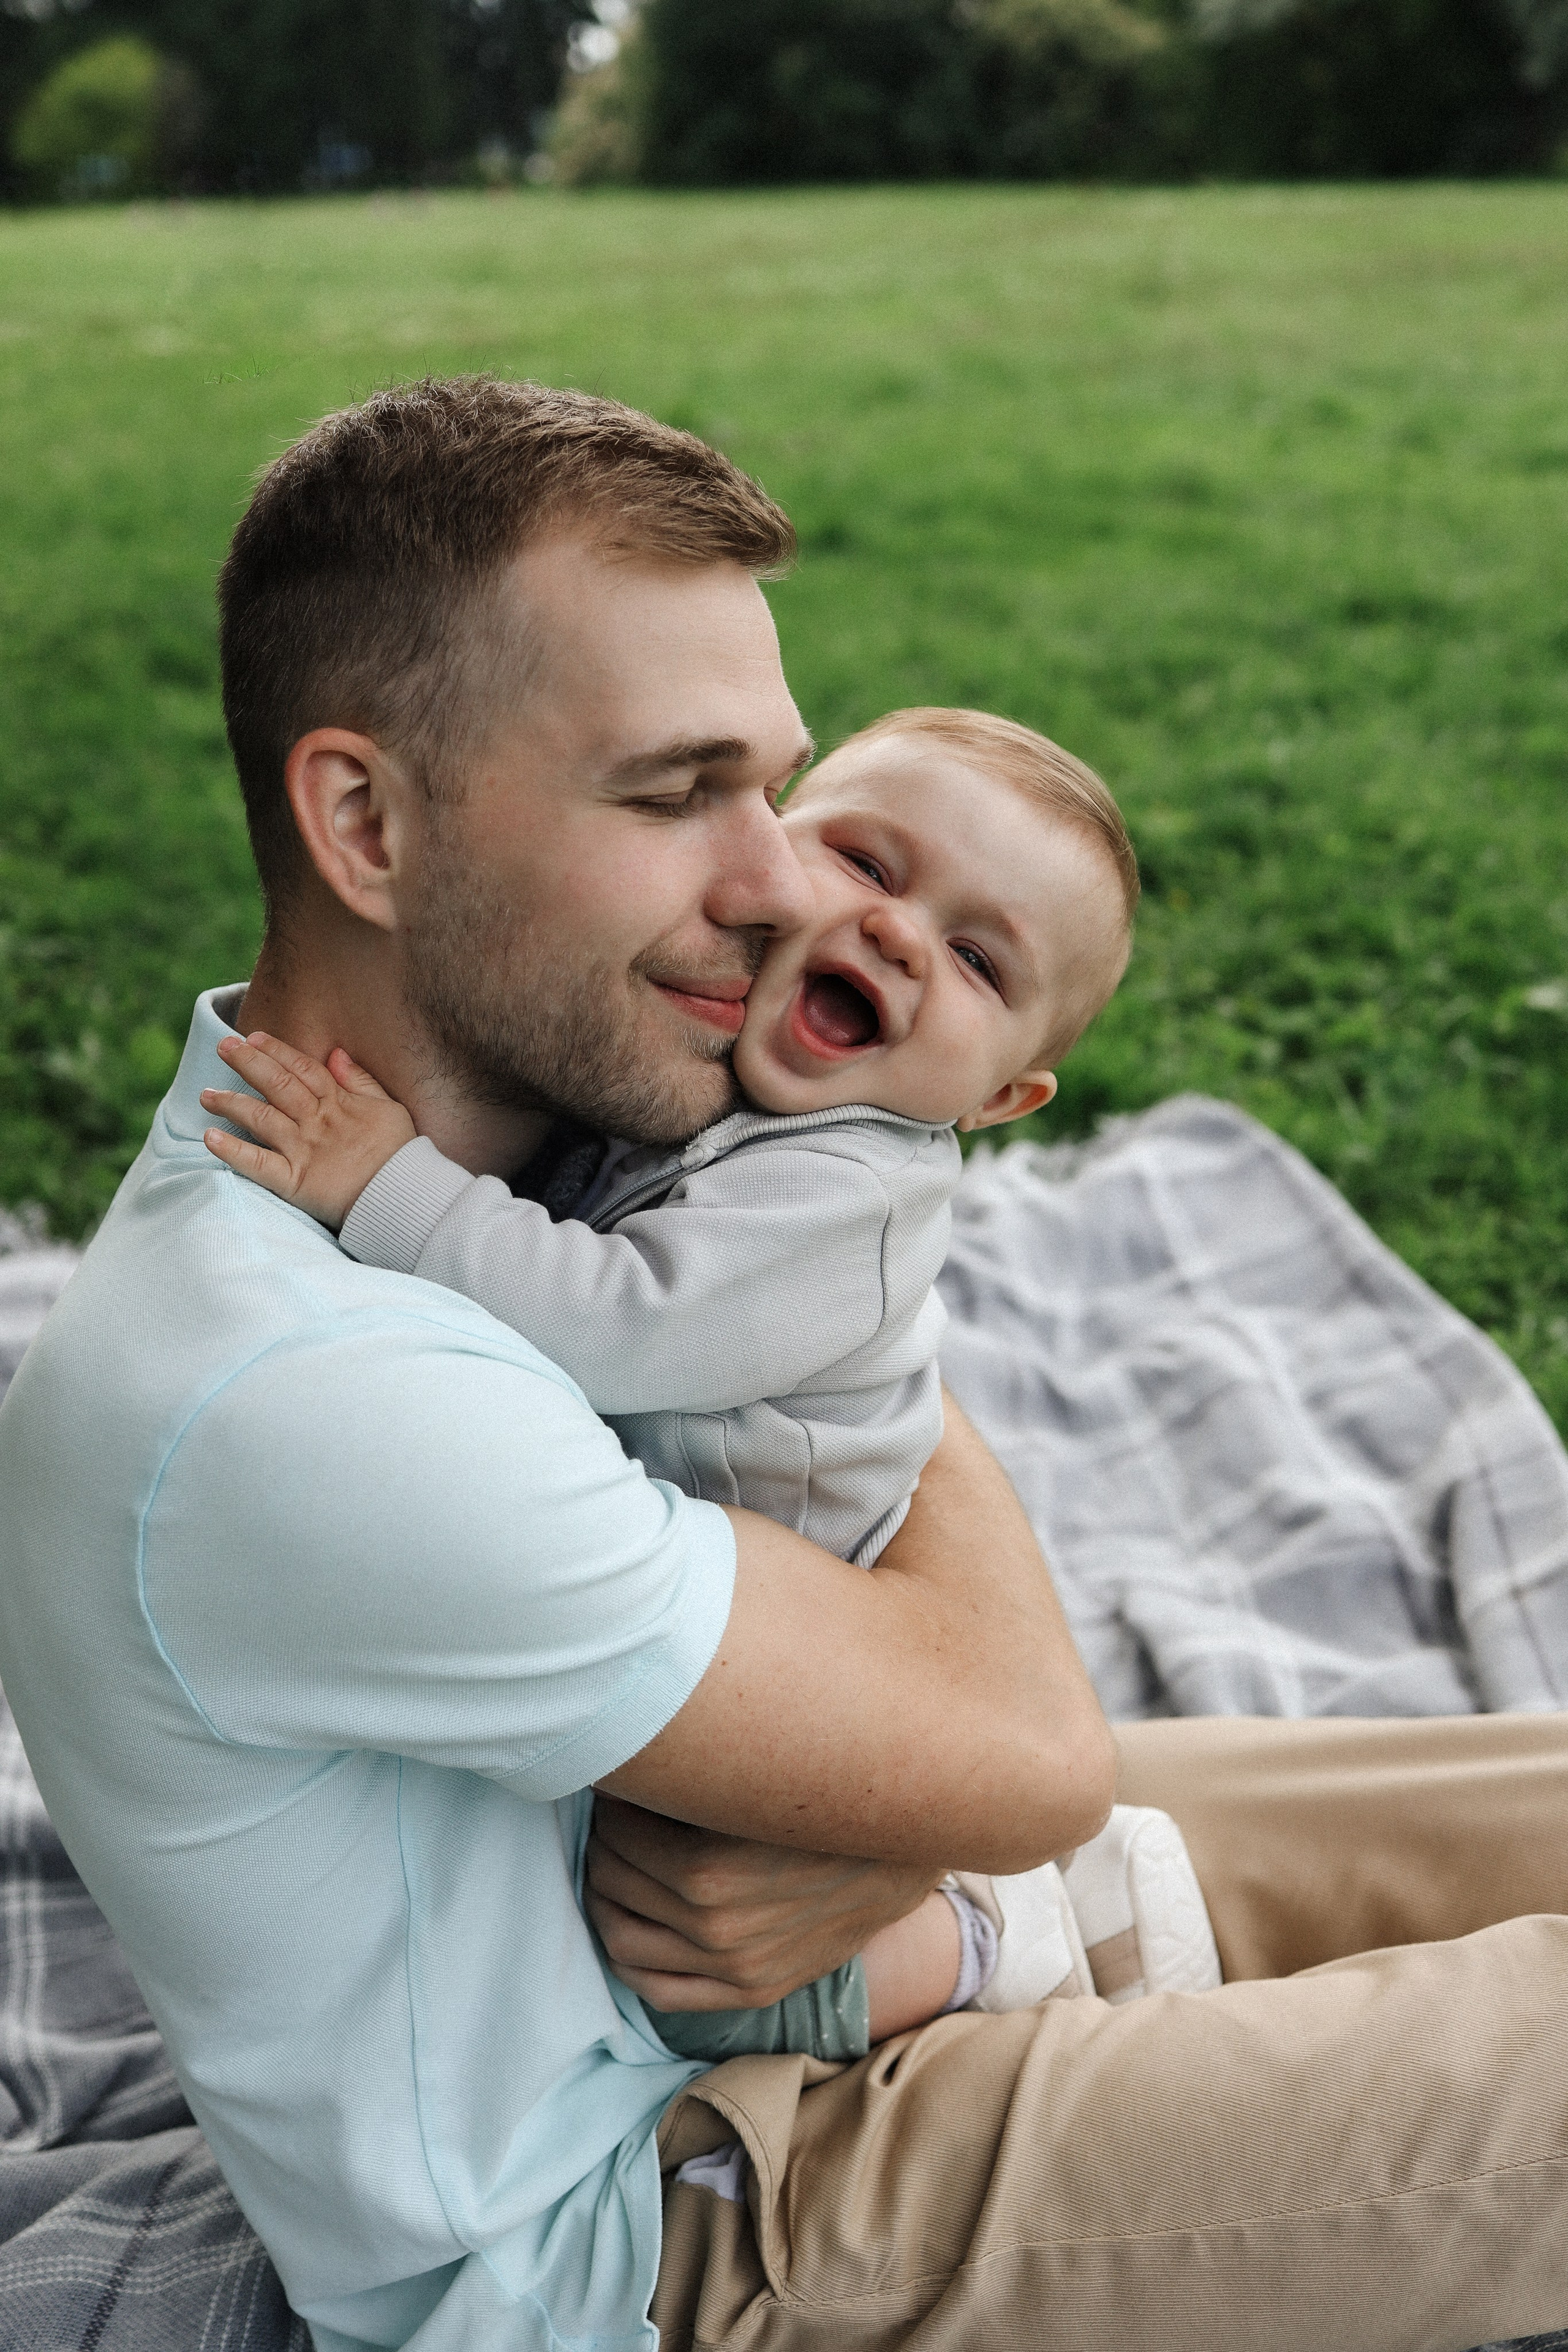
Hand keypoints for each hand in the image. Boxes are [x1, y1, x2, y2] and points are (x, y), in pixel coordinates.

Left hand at [200, 1032, 415, 1231]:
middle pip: (277, 1084)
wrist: (405, 1196)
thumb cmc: (400, 1154)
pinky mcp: (295, 1182)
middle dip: (248, 1063)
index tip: (253, 1037)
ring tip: (206, 1095)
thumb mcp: (389, 1108)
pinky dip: (233, 1151)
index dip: (277, 1050)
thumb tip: (336, 1053)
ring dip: (231, 1103)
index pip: (303, 1068)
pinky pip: (259, 1164)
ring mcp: (304, 1151)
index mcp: (339, 1103)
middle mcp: (316, 1122)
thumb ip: (361, 1080)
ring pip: (261, 1118)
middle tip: (222, 1047)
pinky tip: (210, 1138)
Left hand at [585, 1793, 939, 2010]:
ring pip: (623, 1939)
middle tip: (614, 1814)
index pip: (617, 1830)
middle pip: (613, 1880)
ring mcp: (733, 1966)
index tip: (620, 1779)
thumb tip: (628, 1757)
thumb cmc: (825, 1804)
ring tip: (615, 1864)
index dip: (612, 1798)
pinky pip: (659, 1990)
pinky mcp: (752, 1990)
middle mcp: (713, 1925)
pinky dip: (630, 1958)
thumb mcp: (753, 1782)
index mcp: (706, 1868)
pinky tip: (632, 1922)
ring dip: (606, 1897)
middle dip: (604, 1841)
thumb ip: (690, 1778)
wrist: (900, 1855)